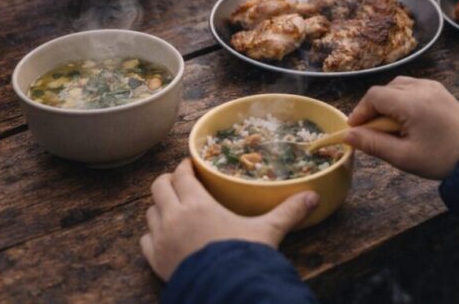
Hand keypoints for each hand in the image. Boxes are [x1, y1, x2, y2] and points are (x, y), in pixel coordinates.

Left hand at [141, 159, 318, 280]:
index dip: (184, 167)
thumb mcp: (268, 231)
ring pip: (150, 212)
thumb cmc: (244, 257)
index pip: (182, 174)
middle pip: (159, 187)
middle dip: (168, 182)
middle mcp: (174, 216)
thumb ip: (288, 211)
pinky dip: (153, 235)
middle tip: (180, 183)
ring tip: (174, 209)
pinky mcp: (155, 260)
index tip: (191, 166)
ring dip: (160, 208)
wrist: (225, 291)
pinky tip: (164, 237)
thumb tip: (313, 196)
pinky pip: (145, 240)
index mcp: (197, 203)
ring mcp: (162, 239)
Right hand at [346, 77, 458, 179]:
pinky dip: (402, 99)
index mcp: (411, 103)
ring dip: (387, 103)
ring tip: (391, 126)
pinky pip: (412, 87)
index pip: (374, 96)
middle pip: (384, 90)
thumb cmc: (440, 159)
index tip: (356, 131)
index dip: (360, 112)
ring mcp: (432, 86)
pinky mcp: (440, 90)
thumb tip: (347, 136)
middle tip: (373, 133)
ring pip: (397, 86)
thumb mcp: (403, 156)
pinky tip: (407, 118)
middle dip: (373, 109)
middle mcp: (421, 88)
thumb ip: (372, 144)